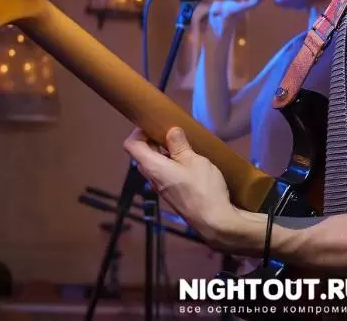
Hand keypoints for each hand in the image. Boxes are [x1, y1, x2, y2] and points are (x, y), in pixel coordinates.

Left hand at [123, 127, 243, 251]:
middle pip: (143, 155)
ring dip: (166, 153)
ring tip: (185, 146)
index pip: (131, 145)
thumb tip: (171, 131)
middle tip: (173, 132)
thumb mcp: (193, 161)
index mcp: (153, 167)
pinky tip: (192, 163)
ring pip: (156, 165)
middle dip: (154, 140)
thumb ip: (180, 145)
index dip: (138, 132)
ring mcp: (163, 189)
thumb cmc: (203, 188)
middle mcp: (153, 178)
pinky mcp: (174, 195)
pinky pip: (166, 175)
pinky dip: (173, 165)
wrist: (215, 222)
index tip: (155, 125)